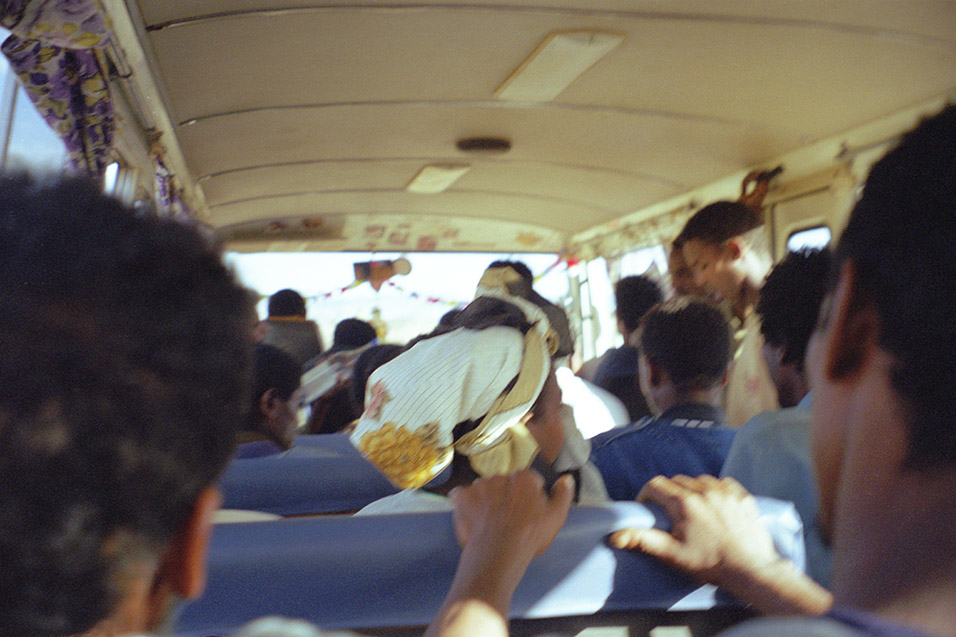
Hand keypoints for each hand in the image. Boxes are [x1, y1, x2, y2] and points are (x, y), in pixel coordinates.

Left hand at [450, 469, 573, 557]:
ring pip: (485, 489)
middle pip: (506, 484)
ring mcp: (479, 486)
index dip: (530, 497)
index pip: (529, 481)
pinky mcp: (462, 498)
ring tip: (492, 522)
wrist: (497, 555)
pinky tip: (474, 518)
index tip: (529, 513)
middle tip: (510, 520)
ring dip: (488, 500)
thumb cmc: (529, 537)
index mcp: (524, 478)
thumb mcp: (556, 518)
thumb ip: (563, 494)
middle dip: (508, 497)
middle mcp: (500, 476)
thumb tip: (566, 478)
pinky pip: (462, 496)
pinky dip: (466, 504)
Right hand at [609, 474, 777, 584]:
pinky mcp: (742, 497)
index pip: (655, 485)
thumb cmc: (711, 564)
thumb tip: (616, 535)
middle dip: (669, 493)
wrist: (751, 570)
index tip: (648, 508)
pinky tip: (715, 507)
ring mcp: (726, 492)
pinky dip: (715, 490)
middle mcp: (705, 491)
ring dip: (692, 490)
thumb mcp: (673, 554)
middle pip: (677, 481)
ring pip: (699, 480)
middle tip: (671, 514)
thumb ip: (643, 540)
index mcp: (684, 503)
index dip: (647, 495)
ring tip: (693, 511)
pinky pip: (723, 483)